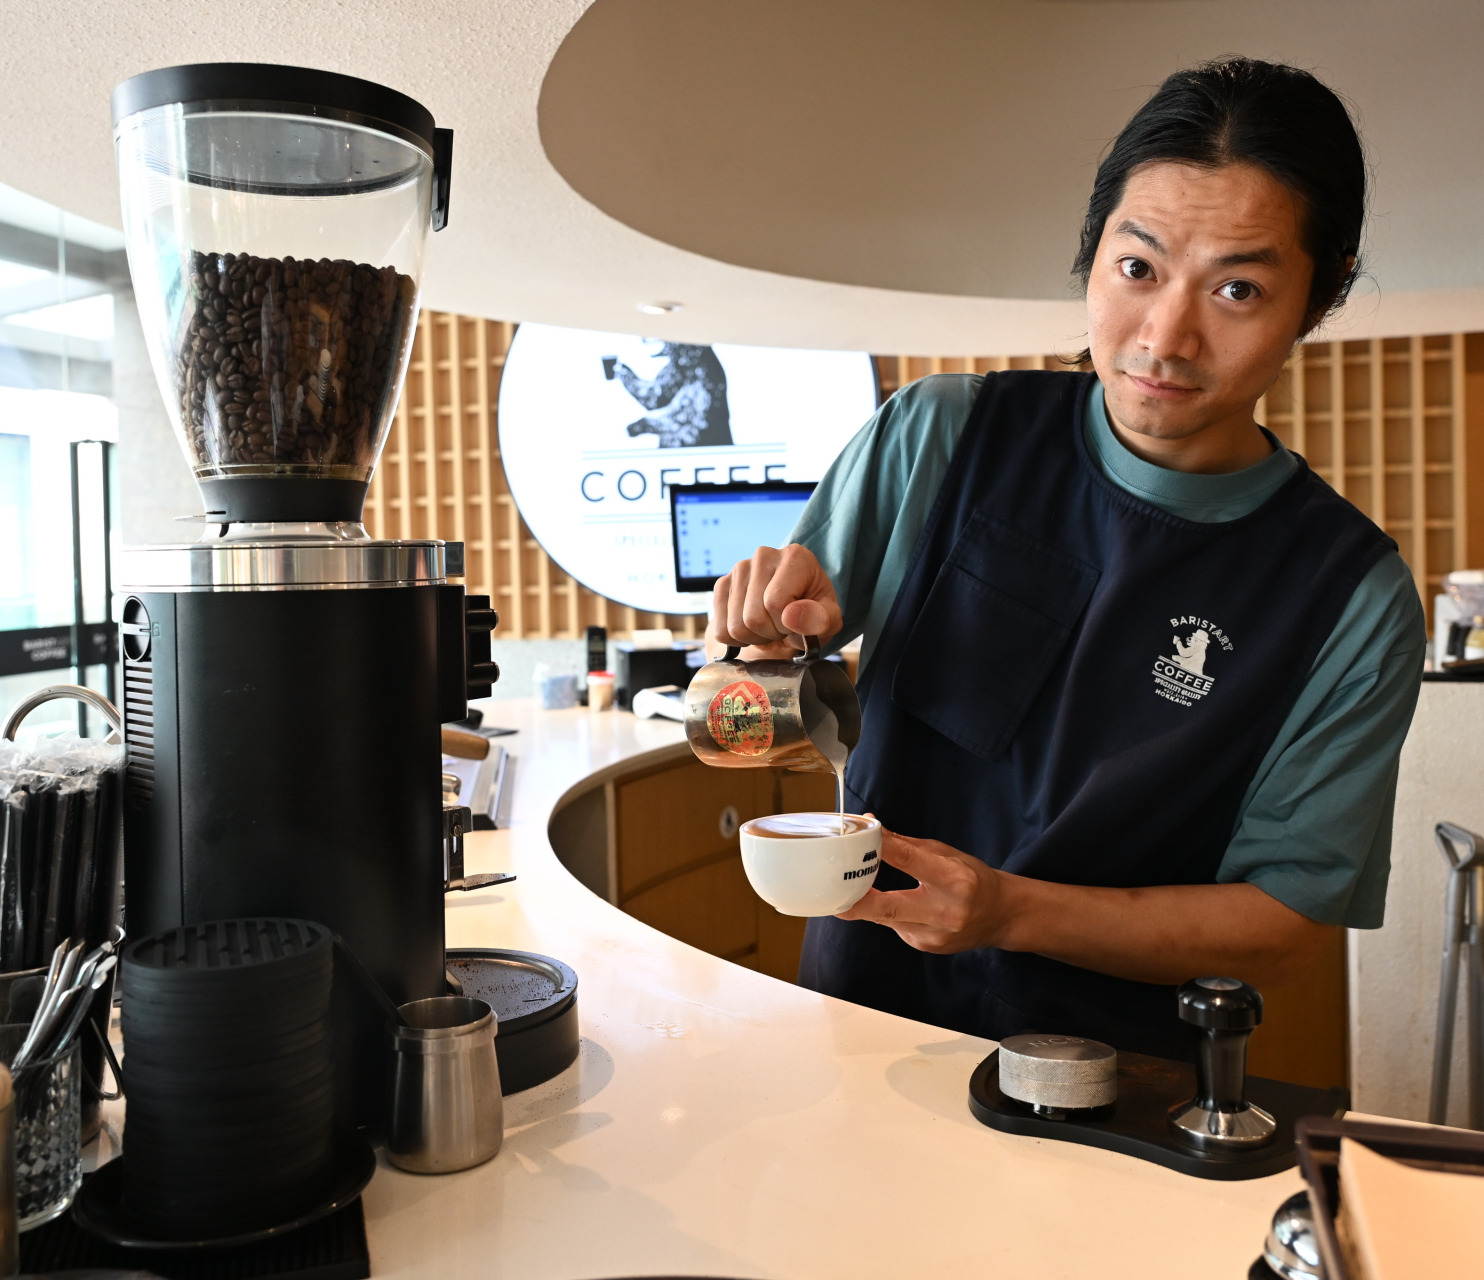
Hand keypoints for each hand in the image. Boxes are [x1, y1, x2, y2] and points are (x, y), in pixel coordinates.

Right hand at [710, 544, 841, 658]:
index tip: (796, 621)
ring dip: (754, 637)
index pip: (775, 603)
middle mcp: (764, 555)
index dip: (786, 625)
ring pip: (735, 626)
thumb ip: (820, 620)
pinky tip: (751, 627)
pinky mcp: (722, 584)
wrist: (793, 615)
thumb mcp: (829, 621)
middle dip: (770, 633)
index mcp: (796, 557)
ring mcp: (739, 569)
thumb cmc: (813, 615)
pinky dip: (736, 638)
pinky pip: (720, 629)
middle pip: (753, 617)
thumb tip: (790, 616)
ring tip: (769, 625)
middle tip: (782, 626)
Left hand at [836, 827, 1006, 953]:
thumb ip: (906, 845)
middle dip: (856, 902)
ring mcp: (935, 935)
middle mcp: (945, 911)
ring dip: (868, 905)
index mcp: (954, 879)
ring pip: (886, 919)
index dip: (879, 850)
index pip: (908, 860)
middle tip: (830, 895)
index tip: (857, 840)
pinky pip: (896, 927)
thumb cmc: (973, 879)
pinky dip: (888, 914)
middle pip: (889, 908)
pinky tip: (897, 905)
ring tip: (852, 889)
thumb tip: (873, 828)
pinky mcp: (926, 947)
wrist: (1001, 916)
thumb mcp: (946, 854)